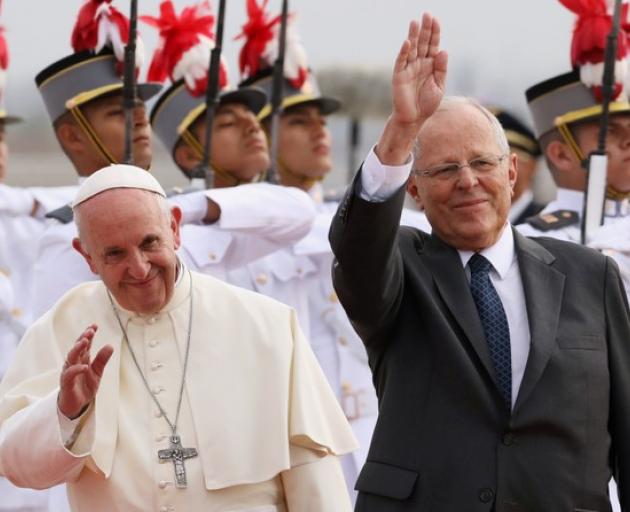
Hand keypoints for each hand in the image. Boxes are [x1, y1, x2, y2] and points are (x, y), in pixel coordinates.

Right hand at [57, 325, 113, 418]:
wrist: (76, 405)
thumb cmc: (85, 386)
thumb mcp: (97, 372)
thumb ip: (102, 360)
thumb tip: (110, 345)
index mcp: (82, 359)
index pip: (85, 344)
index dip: (89, 334)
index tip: (94, 325)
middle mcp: (74, 363)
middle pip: (77, 348)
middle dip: (83, 338)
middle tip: (90, 331)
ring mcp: (69, 372)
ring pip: (71, 358)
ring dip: (77, 349)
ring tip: (85, 341)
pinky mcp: (66, 383)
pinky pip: (69, 374)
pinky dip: (77, 369)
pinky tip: (85, 366)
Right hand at [375, 13, 447, 164]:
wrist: (414, 119)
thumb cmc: (427, 104)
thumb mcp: (439, 86)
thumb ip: (441, 69)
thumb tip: (443, 51)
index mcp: (430, 65)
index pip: (433, 45)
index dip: (434, 33)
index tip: (436, 20)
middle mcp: (419, 64)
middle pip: (422, 43)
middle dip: (425, 29)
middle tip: (426, 14)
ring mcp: (408, 69)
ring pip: (412, 49)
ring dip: (413, 36)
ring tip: (415, 22)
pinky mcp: (399, 76)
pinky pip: (401, 62)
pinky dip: (404, 52)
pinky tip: (408, 42)